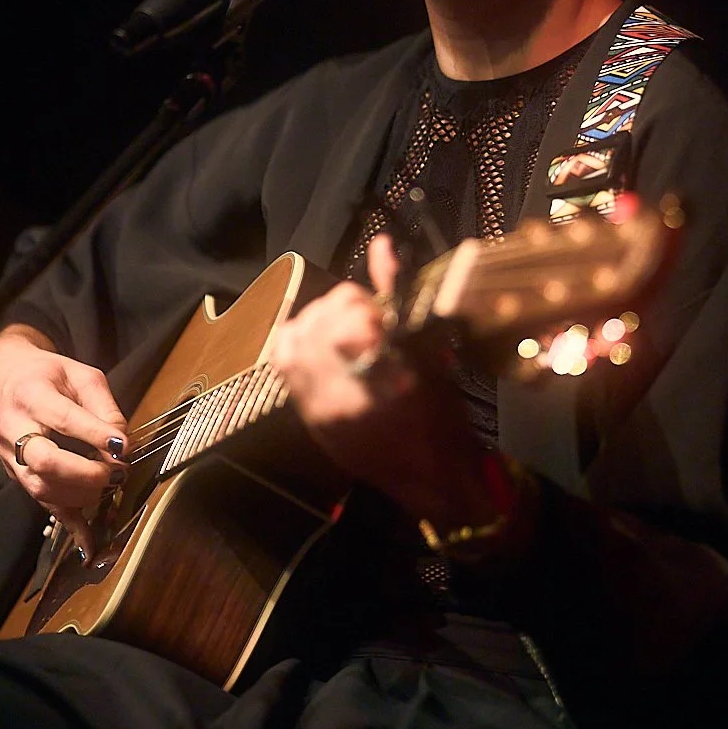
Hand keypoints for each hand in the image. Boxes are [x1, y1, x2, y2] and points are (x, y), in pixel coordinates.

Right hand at [0, 325, 128, 558]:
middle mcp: (14, 429)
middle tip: (116, 473)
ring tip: (110, 486)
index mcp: (32, 395)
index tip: (123, 446)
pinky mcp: (16, 476)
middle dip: (85, 474)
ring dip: (81, 495)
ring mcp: (11, 457)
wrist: (3, 378)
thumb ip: (103, 405)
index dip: (95, 435)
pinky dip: (69, 526)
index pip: (63, 419)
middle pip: (45, 461)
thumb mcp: (80, 374)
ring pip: (41, 488)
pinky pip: (42, 506)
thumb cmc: (47, 375)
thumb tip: (122, 443)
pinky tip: (89, 545)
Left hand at [270, 236, 497, 531]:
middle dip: (337, 311)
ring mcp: (317, 409)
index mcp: (380, 379)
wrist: (432, 481)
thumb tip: (382, 246)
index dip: (362, 303)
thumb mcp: (431, 355)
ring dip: (315, 325)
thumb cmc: (443, 420)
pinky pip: (284, 367)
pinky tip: (322, 348)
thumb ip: (400, 297)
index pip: (347, 315)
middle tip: (364, 322)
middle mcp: (339, 395)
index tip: (381, 315)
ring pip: (292, 342)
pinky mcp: (307, 418)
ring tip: (343, 334)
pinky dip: (299, 347)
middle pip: (314, 324)